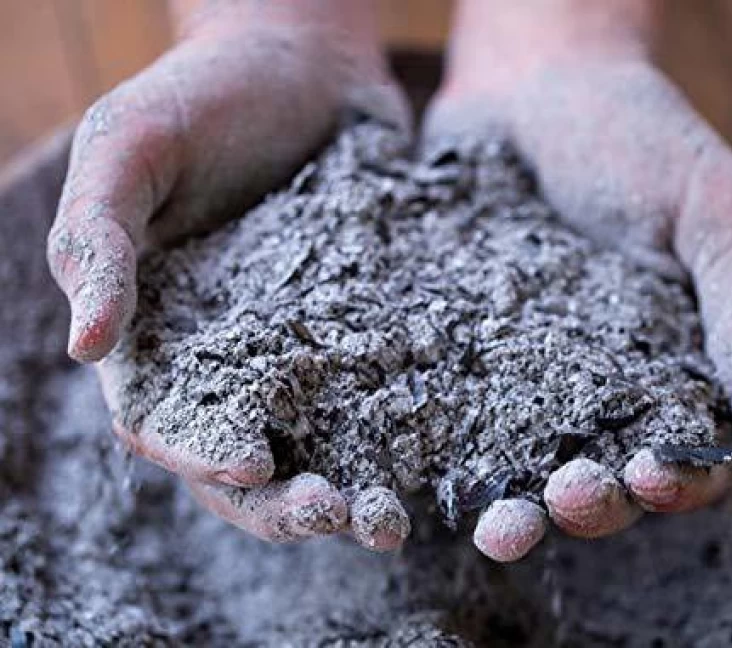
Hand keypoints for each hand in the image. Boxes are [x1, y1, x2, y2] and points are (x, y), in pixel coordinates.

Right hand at [47, 0, 410, 549]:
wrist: (302, 60)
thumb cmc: (202, 95)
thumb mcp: (129, 148)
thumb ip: (99, 240)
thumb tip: (83, 348)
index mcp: (156, 332)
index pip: (165, 421)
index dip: (200, 454)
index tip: (255, 462)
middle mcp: (228, 357)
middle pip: (243, 459)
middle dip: (282, 500)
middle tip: (337, 512)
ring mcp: (298, 348)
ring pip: (315, 444)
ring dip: (346, 487)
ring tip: (388, 518)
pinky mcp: (359, 328)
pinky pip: (376, 392)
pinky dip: (400, 431)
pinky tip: (436, 453)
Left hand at [426, 0, 731, 560]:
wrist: (532, 84)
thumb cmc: (636, 137)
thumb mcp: (711, 209)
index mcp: (668, 364)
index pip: (684, 453)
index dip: (678, 480)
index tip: (654, 471)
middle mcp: (593, 383)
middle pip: (599, 480)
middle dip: (588, 507)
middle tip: (563, 499)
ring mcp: (518, 372)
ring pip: (520, 468)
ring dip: (517, 510)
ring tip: (498, 525)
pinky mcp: (456, 351)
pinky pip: (451, 415)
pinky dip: (443, 453)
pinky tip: (425, 469)